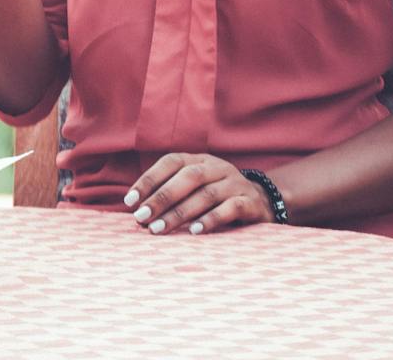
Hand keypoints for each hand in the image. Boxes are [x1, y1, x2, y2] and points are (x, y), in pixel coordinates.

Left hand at [124, 153, 275, 234]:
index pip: (171, 162)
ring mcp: (235, 183)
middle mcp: (216, 167)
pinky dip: (211, 219)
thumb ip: (170, 194)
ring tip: (159, 229)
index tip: (130, 201)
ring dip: (180, 213)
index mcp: (199, 159)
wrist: (261, 202)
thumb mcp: (194, 188)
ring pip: (206, 194)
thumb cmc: (215, 197)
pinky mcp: (250, 202)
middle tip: (141, 218)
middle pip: (188, 177)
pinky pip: (230, 208)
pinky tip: (195, 232)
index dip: (149, 179)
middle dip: (161, 198)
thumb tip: (136, 210)